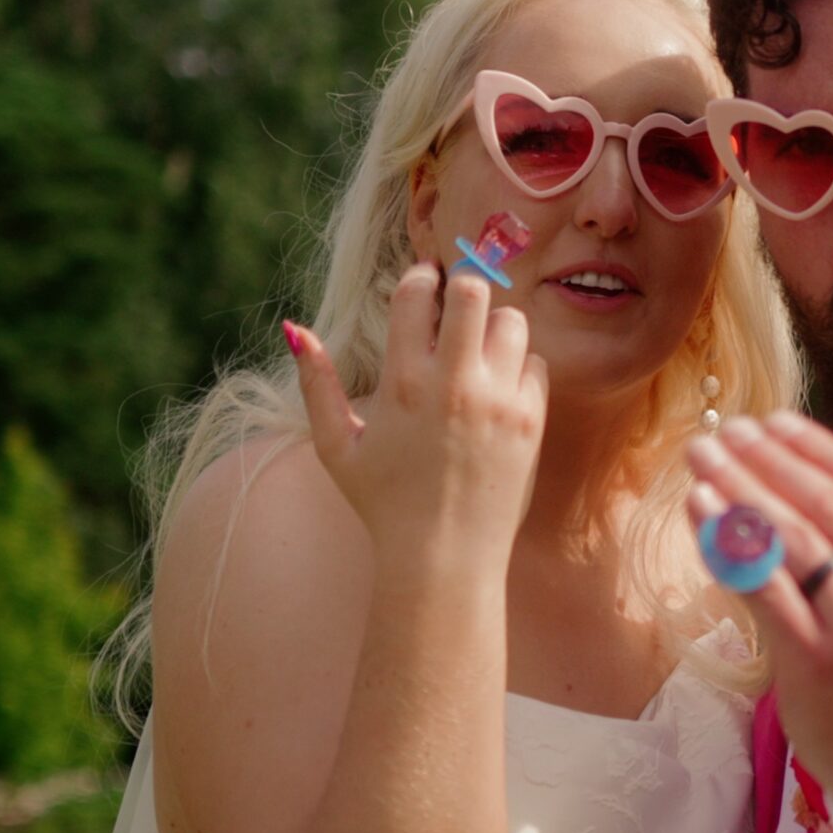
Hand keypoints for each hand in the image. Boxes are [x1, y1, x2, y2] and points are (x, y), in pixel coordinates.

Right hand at [286, 262, 547, 552]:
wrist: (442, 555)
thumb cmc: (383, 502)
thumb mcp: (335, 446)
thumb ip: (316, 383)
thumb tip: (295, 328)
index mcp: (402, 382)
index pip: (416, 292)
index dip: (420, 277)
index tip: (425, 285)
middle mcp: (452, 384)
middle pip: (474, 290)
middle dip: (465, 290)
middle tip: (458, 309)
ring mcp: (497, 401)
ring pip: (512, 322)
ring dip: (495, 328)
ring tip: (479, 353)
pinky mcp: (530, 421)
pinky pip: (536, 365)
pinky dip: (520, 369)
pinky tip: (499, 391)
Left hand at [684, 412, 832, 832]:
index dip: (819, 448)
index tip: (776, 422)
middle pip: (825, 504)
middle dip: (768, 459)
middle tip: (727, 430)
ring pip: (790, 538)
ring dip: (738, 489)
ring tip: (702, 457)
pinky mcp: (814, 660)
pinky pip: (762, 587)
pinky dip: (727, 543)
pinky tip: (700, 511)